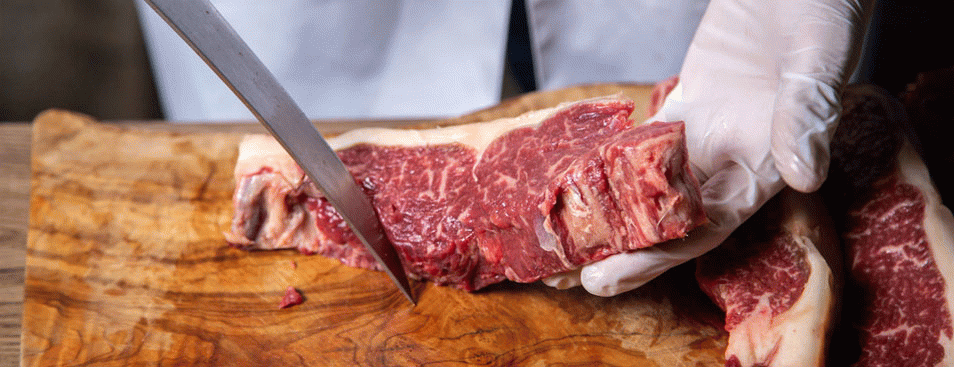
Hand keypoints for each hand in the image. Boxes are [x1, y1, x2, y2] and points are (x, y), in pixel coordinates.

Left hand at [544, 0, 873, 295]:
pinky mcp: (687, 103)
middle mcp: (732, 158)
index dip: (662, 256)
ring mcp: (705, 132)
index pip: (709, 224)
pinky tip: (578, 176)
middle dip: (626, 247)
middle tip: (578, 272)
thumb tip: (805, 174)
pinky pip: (644, 140)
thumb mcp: (817, 59)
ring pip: (653, 184)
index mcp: (768, 163)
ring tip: (569, 234)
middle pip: (672, 216)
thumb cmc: (822, 12)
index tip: (615, 278)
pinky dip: (613, 159)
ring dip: (614, 211)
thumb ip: (806, 114)